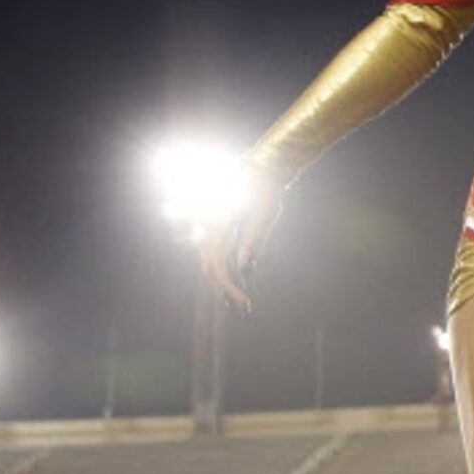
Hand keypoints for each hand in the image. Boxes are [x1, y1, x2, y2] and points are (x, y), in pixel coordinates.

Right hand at [195, 167, 281, 312]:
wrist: (260, 166)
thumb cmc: (264, 188)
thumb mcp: (264, 215)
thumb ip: (253, 241)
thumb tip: (245, 269)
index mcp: (218, 225)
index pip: (217, 266)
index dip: (229, 288)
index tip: (244, 304)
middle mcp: (209, 228)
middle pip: (211, 267)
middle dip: (226, 289)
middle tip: (245, 307)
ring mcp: (211, 227)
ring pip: (211, 261)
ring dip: (225, 281)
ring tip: (241, 300)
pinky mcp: (219, 227)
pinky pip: (218, 252)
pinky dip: (227, 268)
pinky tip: (240, 280)